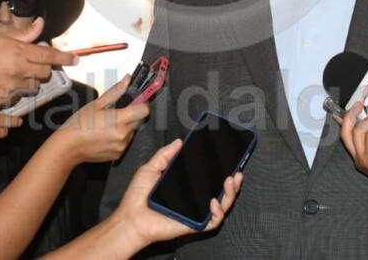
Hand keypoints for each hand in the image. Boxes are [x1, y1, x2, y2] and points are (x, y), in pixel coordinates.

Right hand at [0, 18, 78, 109]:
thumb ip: (23, 35)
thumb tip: (40, 24)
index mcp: (18, 53)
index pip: (50, 56)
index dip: (65, 58)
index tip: (76, 59)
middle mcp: (18, 72)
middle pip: (44, 73)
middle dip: (41, 67)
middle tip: (27, 62)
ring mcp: (11, 89)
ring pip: (32, 86)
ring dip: (27, 80)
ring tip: (9, 73)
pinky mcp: (3, 102)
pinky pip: (17, 97)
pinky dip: (13, 90)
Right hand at [57, 76, 149, 164]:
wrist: (68, 147)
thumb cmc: (78, 125)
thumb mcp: (96, 104)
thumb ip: (115, 92)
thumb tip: (127, 80)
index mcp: (119, 121)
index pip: (144, 110)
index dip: (142, 103)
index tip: (137, 100)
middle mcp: (123, 135)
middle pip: (139, 120)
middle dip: (132, 114)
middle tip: (117, 111)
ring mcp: (121, 146)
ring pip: (132, 131)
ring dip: (126, 126)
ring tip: (108, 123)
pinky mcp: (118, 155)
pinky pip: (125, 142)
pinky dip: (120, 136)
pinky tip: (107, 133)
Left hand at [115, 139, 242, 246]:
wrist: (131, 217)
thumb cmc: (138, 197)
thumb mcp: (151, 168)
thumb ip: (165, 154)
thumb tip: (178, 142)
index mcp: (186, 186)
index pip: (209, 177)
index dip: (221, 169)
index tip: (229, 159)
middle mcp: (194, 199)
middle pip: (221, 191)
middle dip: (233, 182)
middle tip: (236, 171)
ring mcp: (196, 212)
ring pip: (222, 205)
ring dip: (230, 193)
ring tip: (231, 181)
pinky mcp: (194, 224)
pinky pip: (213, 221)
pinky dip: (218, 212)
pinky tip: (214, 202)